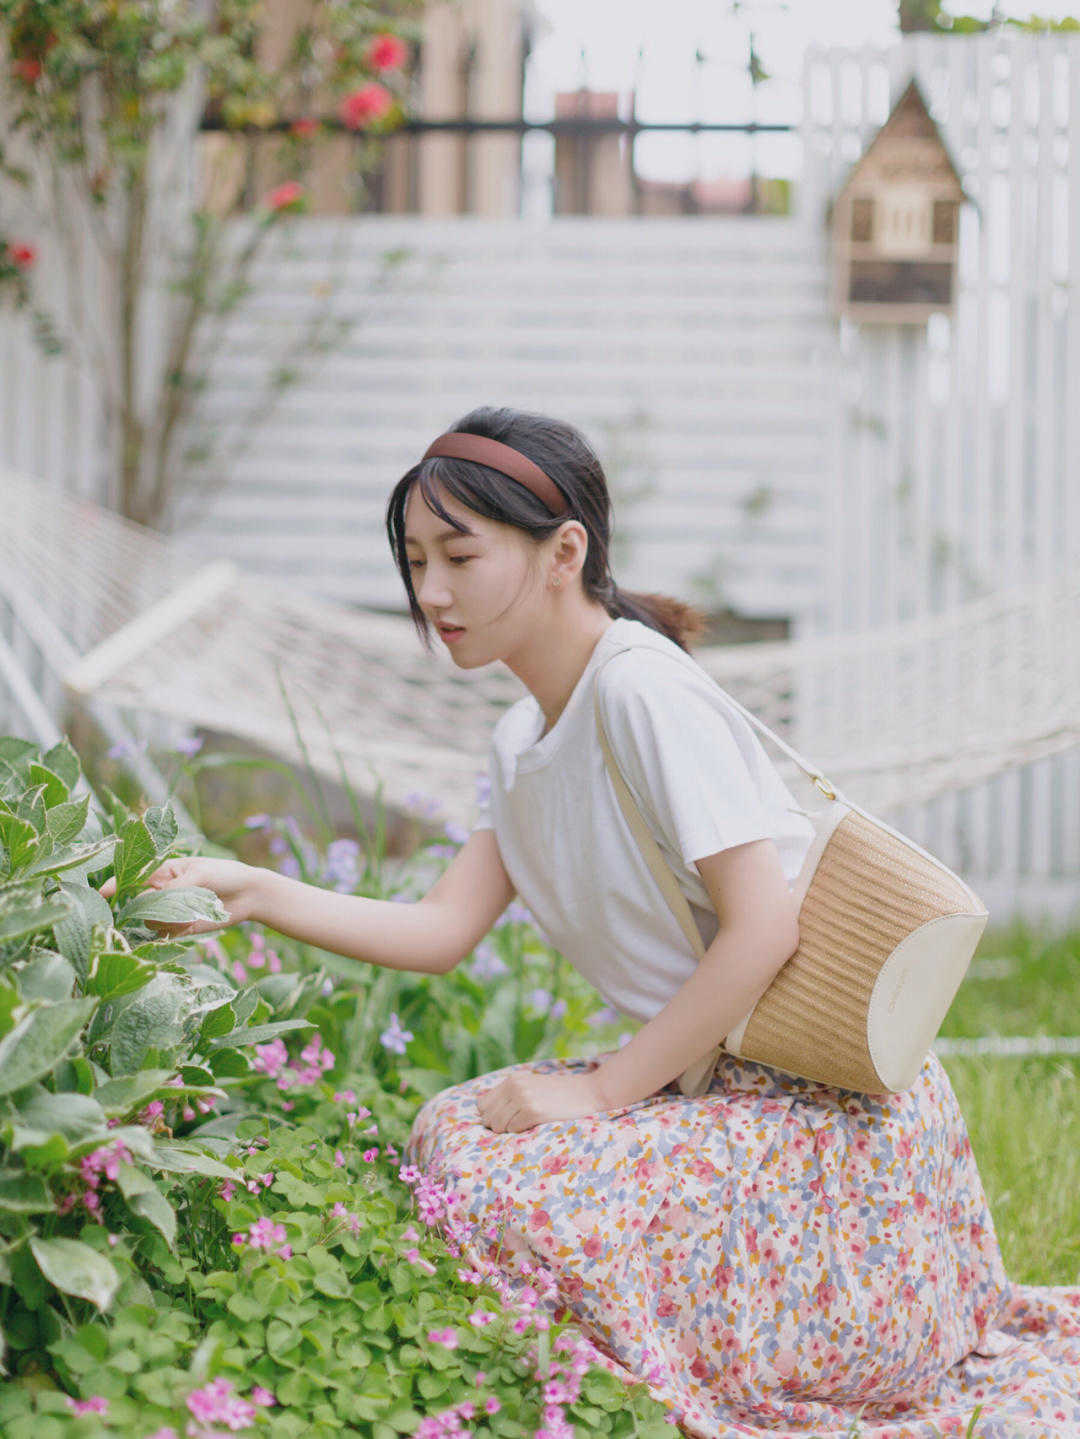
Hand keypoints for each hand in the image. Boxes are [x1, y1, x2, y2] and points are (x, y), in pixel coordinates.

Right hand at [98, 856, 258, 937]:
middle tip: (160, 909)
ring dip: (164, 920)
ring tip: (189, 912)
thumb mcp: (200, 874)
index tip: (101, 894)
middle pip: (139, 904)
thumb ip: (175, 888)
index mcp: (164, 872)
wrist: (249, 894)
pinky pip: (166, 934)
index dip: (115, 885)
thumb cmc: (224, 873)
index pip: (133, 878)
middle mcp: (163, 893)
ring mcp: (171, 911)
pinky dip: (173, 931)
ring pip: (150, 921)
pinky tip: (191, 923)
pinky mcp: (181, 928)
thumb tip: (152, 904)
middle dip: (142, 909)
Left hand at [476, 1069, 610, 1133]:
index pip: (482, 1104)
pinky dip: (521, 1132)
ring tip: (526, 1126)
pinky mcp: (534, 1111)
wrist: (590, 1093)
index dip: (491, 1116)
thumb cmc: (561, 1096)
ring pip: (498, 1125)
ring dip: (509, 1131)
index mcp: (512, 1080)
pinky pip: (513, 1130)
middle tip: (517, 1126)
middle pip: (487, 1117)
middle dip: (498, 1126)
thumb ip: (510, 1096)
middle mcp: (514, 1087)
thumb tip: (486, 1117)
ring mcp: (523, 1098)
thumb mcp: (531, 1087)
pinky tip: (535, 1126)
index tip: (505, 1121)